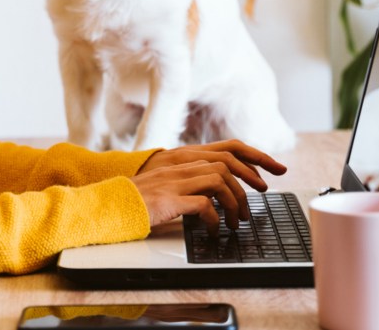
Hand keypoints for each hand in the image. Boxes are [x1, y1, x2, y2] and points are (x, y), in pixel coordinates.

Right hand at [131, 140, 286, 231]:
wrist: (108, 205)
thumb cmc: (136, 198)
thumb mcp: (165, 182)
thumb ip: (188, 179)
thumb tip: (216, 191)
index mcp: (182, 158)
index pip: (226, 148)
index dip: (253, 157)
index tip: (270, 170)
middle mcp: (179, 164)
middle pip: (227, 162)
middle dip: (251, 177)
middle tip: (262, 195)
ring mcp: (174, 181)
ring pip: (219, 181)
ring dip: (234, 201)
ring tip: (236, 220)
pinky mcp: (169, 200)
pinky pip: (204, 205)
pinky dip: (215, 219)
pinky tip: (214, 230)